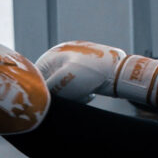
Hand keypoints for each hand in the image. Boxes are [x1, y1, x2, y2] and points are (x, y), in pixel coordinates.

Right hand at [36, 41, 157, 106]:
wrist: (119, 71)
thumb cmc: (91, 74)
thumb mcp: (63, 81)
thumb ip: (46, 87)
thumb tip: (39, 95)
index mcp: (52, 56)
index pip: (37, 78)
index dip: (45, 92)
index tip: (55, 101)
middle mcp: (60, 58)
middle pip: (51, 84)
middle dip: (62, 95)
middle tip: (75, 97)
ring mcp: (73, 63)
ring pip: (64, 88)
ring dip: (73, 96)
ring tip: (86, 94)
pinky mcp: (84, 71)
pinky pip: (75, 86)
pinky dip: (81, 94)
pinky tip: (91, 94)